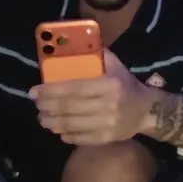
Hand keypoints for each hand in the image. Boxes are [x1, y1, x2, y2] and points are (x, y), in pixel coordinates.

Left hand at [32, 49, 156, 145]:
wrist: (148, 111)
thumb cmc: (127, 86)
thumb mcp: (117, 67)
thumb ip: (99, 55)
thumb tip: (76, 42)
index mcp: (109, 85)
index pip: (74, 88)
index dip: (51, 91)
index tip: (34, 91)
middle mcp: (108, 105)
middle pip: (69, 107)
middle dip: (47, 106)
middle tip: (36, 104)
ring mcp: (107, 124)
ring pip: (71, 125)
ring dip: (52, 122)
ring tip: (42, 118)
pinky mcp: (107, 139)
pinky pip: (80, 138)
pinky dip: (65, 134)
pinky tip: (58, 129)